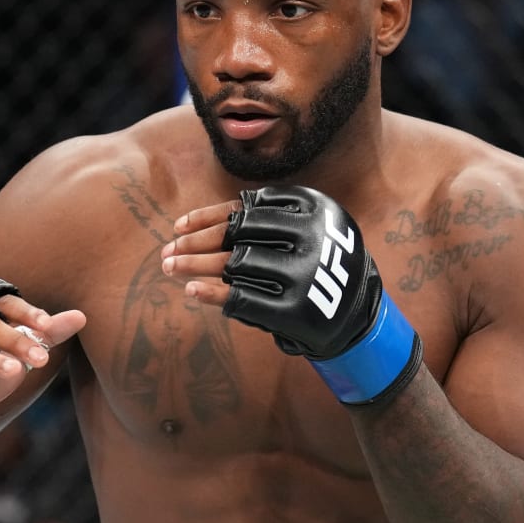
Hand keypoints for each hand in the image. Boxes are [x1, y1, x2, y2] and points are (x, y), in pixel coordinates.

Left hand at [163, 186, 380, 358]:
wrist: (357, 315)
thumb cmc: (314, 266)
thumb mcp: (301, 229)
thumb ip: (258, 220)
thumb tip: (186, 228)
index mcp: (314, 207)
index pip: (246, 209)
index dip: (207, 218)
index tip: (178, 228)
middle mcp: (313, 236)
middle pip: (236, 235)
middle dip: (194, 243)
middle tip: (167, 252)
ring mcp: (307, 274)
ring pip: (234, 265)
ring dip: (194, 266)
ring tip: (169, 268)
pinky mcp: (298, 311)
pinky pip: (243, 299)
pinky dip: (212, 294)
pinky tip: (190, 291)